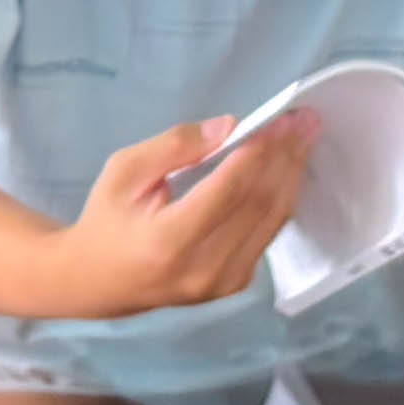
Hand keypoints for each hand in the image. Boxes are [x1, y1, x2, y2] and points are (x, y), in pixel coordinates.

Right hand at [45, 111, 311, 317]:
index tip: (280, 119)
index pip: (228, 191)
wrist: (98, 282)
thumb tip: (229, 127)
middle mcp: (203, 269)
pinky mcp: (234, 284)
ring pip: (272, 220)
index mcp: (169, 241)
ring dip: (291, 174)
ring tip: (305, 136)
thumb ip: (174, 146)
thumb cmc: (107, 220)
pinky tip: (288, 168)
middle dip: (285, 157)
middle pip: (258, 205)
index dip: (258, 152)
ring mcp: (223, 283)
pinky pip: (267, 234)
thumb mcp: (124, 171)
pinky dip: (281, 196)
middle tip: (304, 120)